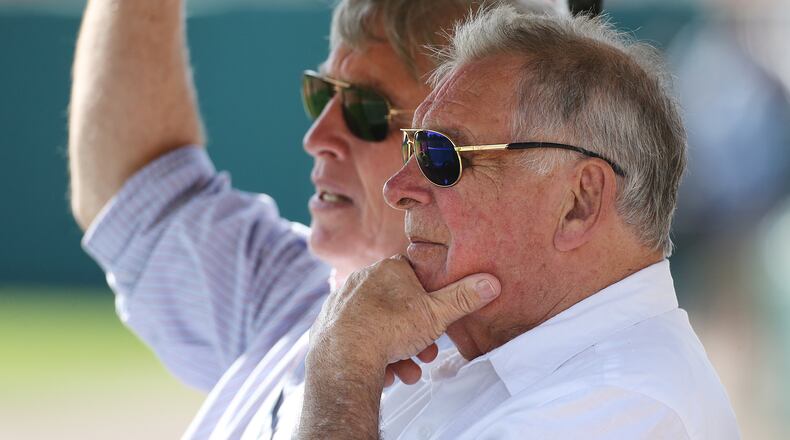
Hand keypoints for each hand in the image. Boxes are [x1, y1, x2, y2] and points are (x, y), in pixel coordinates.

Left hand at [306, 255, 500, 385]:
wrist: (344, 357)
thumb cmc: (391, 328)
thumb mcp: (437, 314)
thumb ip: (464, 298)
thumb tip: (492, 281)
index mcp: (389, 268)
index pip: (416, 277)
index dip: (431, 302)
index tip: (438, 323)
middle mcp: (362, 279)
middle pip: (399, 307)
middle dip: (417, 335)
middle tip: (427, 354)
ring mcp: (343, 302)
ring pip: (379, 326)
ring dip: (398, 351)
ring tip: (408, 372)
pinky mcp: (328, 325)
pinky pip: (358, 338)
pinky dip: (372, 355)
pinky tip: (383, 373)